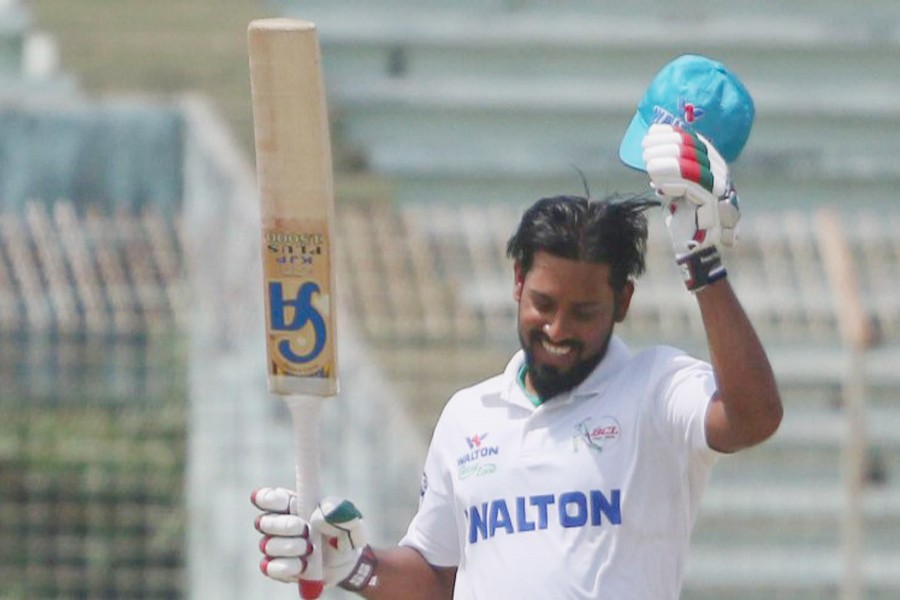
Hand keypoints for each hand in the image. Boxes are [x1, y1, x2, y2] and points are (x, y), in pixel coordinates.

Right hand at [252, 488, 376, 590]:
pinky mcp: (275, 568)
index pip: (268, 498)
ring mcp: (274, 547)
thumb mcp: (352, 524)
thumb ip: (343, 514)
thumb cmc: (343, 536)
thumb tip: (321, 514)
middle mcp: (277, 524)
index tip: (283, 503)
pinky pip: (271, 567)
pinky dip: (289, 566)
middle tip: (305, 529)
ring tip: (311, 549)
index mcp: (291, 505)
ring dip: (292, 547)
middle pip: (264, 521)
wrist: (345, 565)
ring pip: (268, 544)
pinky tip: (303, 565)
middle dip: (285, 525)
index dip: (267, 498)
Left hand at [642, 123, 740, 257]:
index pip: (694, 141)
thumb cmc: (683, 216)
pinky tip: (657, 184)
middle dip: (665, 145)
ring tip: (647, 163)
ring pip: (691, 166)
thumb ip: (670, 169)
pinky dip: (671, 181)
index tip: (652, 131)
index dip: (673, 134)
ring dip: (665, 162)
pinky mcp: (713, 201)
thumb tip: (653, 146)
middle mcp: (721, 172)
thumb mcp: (675, 186)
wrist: (693, 247)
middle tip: (645, 147)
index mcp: (714, 165)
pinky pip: (690, 184)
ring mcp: (720, 187)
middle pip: (693, 150)